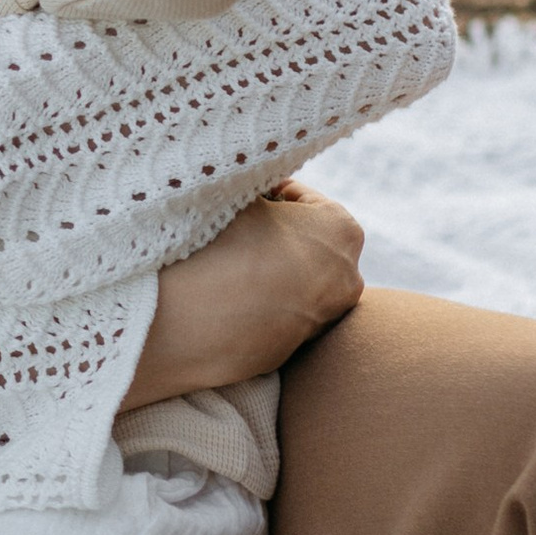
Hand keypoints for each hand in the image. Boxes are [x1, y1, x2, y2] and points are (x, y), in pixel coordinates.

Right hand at [124, 184, 363, 404]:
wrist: (187, 321)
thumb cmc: (218, 247)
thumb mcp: (241, 196)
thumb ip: (259, 187)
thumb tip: (253, 185)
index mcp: (342, 230)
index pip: (298, 196)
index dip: (263, 191)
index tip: (237, 197)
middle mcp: (347, 277)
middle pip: (303, 239)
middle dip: (273, 231)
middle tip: (231, 226)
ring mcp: (324, 318)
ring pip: (293, 277)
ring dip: (267, 266)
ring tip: (225, 260)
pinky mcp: (295, 349)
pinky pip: (278, 311)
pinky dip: (259, 300)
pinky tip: (225, 293)